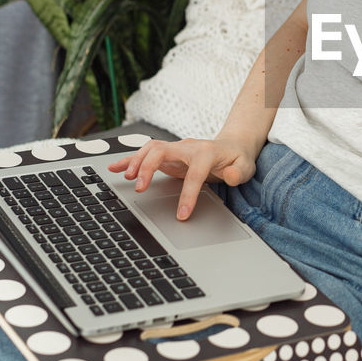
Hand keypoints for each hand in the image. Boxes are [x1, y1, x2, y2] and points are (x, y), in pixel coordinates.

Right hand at [107, 136, 256, 219]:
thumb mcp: (245, 167)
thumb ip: (238, 173)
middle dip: (148, 168)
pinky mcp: (168, 155)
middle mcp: (187, 148)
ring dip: (136, 161)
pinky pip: (146, 154)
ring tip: (125, 177)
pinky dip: (129, 159)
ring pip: (150, 149)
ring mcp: (176, 150)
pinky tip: (116, 167)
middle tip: (139, 188)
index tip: (181, 215)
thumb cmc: (237, 158)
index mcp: (206, 152)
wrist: (232, 145)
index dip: (188, 194)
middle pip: (162, 150)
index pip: (194, 173)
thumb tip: (230, 176)